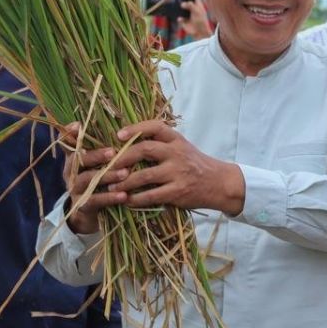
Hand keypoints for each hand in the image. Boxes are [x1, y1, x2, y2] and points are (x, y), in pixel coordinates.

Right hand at [59, 124, 129, 235]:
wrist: (87, 214)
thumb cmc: (98, 180)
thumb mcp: (98, 164)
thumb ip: (105, 148)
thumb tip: (125, 127)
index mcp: (74, 158)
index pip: (67, 143)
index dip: (69, 134)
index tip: (77, 125)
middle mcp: (71, 171)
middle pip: (78, 160)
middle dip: (96, 155)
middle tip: (114, 152)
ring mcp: (74, 189)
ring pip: (87, 179)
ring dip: (107, 175)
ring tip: (125, 173)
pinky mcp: (82, 205)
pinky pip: (95, 200)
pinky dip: (110, 197)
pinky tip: (124, 195)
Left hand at [85, 120, 244, 214]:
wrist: (219, 183)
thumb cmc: (195, 164)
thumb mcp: (182, 147)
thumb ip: (161, 144)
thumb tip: (127, 144)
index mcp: (177, 140)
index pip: (155, 127)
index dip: (136, 129)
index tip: (118, 135)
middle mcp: (177, 153)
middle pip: (145, 149)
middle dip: (122, 158)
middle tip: (107, 166)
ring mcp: (178, 173)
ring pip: (144, 175)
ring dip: (124, 182)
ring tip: (110, 187)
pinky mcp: (178, 192)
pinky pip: (151, 195)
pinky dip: (136, 199)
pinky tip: (126, 200)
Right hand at [180, 0, 211, 40]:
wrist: (200, 33)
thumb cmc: (201, 20)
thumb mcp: (197, 11)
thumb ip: (190, 5)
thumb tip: (182, 4)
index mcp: (196, 3)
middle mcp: (191, 7)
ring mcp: (186, 13)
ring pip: (179, 7)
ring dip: (176, 6)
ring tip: (173, 4)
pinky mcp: (182, 20)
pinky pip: (178, 17)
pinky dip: (179, 18)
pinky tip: (181, 19)